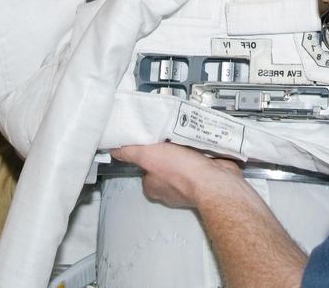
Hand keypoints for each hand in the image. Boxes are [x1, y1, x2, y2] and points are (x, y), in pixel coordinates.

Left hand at [111, 142, 245, 209]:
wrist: (215, 182)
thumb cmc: (181, 172)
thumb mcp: (149, 156)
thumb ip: (131, 152)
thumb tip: (114, 150)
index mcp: (154, 187)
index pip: (145, 168)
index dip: (148, 154)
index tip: (153, 141)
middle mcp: (170, 189)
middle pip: (165, 165)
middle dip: (169, 152)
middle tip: (172, 138)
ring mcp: (190, 186)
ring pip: (184, 164)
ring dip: (186, 152)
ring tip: (187, 138)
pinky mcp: (206, 179)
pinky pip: (201, 163)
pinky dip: (202, 154)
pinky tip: (202, 146)